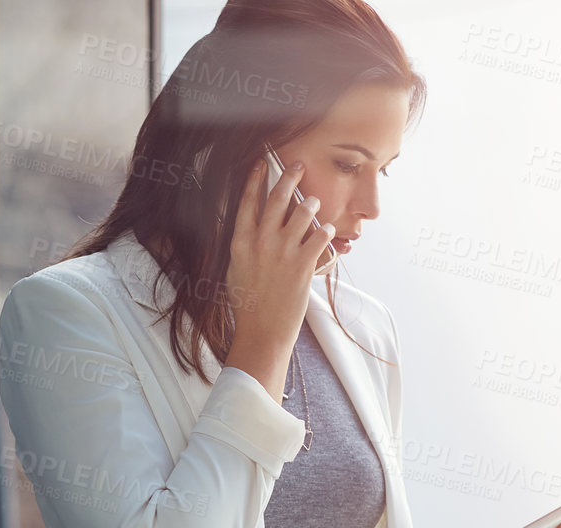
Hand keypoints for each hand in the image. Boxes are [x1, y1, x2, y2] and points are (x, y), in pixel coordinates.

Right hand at [220, 157, 334, 392]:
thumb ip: (243, 247)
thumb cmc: (247, 305)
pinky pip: (321, 235)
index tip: (262, 163)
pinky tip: (326, 230)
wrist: (262, 332)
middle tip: (298, 164)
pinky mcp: (303, 264)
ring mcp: (283, 252)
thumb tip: (250, 228)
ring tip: (313, 203)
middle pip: (277, 198)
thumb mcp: (235, 271)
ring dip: (311, 203)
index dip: (255, 179)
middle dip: (289, 176)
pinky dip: (325, 230)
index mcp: (240, 243)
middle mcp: (261, 243)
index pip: (247, 202)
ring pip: (303, 211)